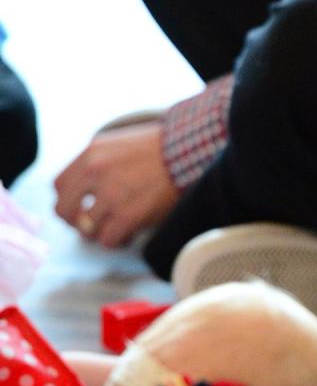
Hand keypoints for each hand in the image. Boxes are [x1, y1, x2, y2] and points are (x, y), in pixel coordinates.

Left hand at [54, 121, 178, 247]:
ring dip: (100, 233)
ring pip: (86, 229)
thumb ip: (97, 161)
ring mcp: (111, 195)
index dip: (69, 201)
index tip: (81, 207)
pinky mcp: (129, 215)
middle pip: (65, 210)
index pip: (59, 186)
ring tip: (116, 230)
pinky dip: (117, 242)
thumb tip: (86, 188)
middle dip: (76, 221)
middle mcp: (95, 174)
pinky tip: (129, 235)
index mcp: (90, 154)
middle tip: (92, 225)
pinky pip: (108, 240)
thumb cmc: (161, 149)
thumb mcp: (118, 144)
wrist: (189, 152)